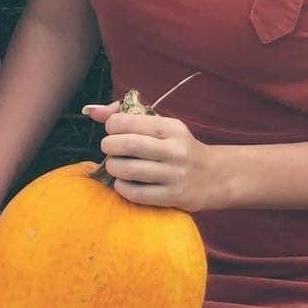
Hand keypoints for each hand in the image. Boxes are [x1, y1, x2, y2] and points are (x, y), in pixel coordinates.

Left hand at [82, 101, 232, 210]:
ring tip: (115, 166)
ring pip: (129, 170)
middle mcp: (175, 150)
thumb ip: (128, 116)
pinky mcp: (173, 197)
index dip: (112, 125)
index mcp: (171, 128)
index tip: (112, 130)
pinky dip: (122, 187)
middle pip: (128, 146)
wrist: (214, 176)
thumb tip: (93, 111)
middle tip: (109, 149)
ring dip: (113, 167)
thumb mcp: (161, 126)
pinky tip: (123, 182)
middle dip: (109, 146)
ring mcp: (174, 175)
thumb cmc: (179, 147)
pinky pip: (136, 193)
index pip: (129, 121)